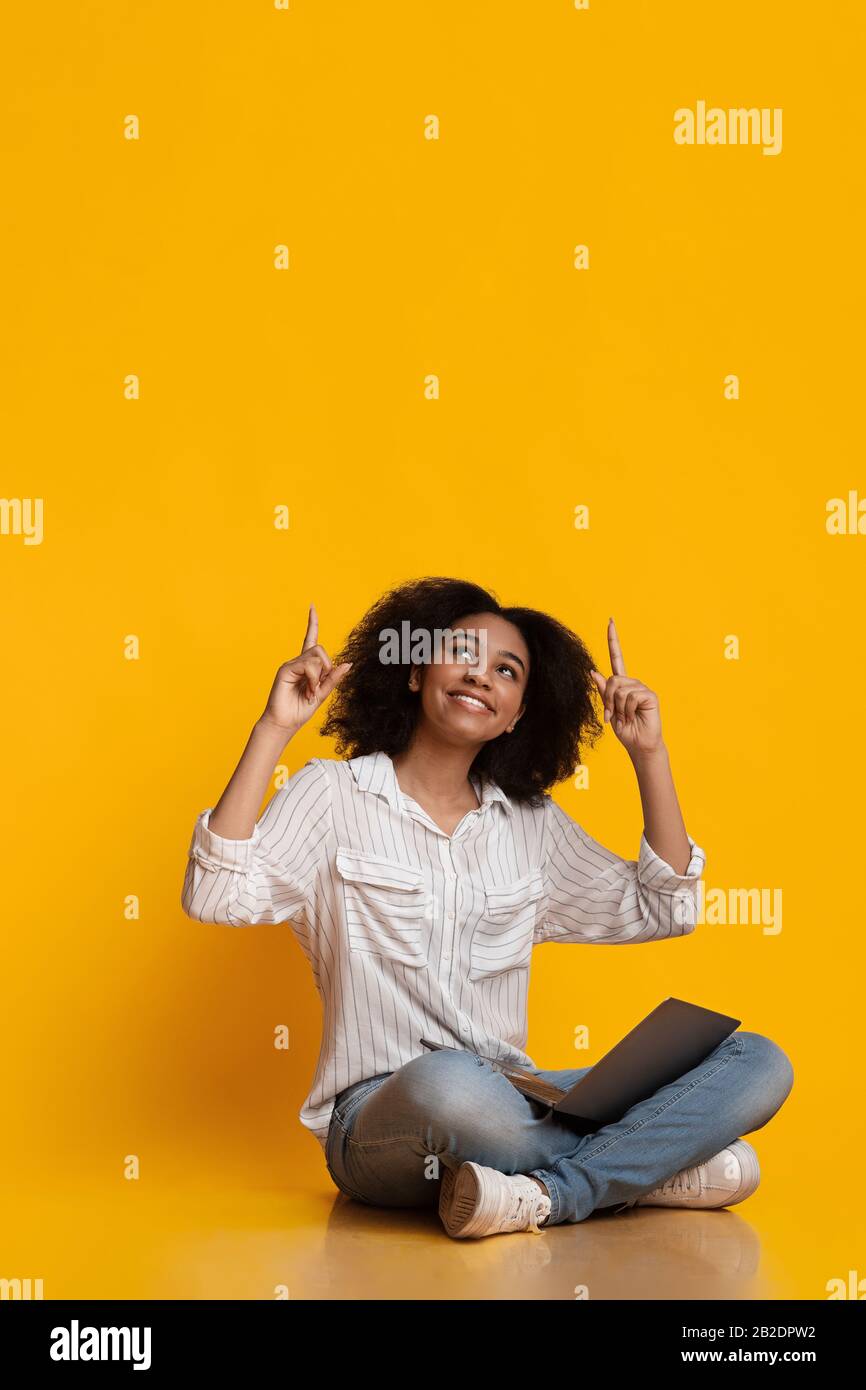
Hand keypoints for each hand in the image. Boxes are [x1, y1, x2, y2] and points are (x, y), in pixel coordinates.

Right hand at [259, 604, 351, 733]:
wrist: (284, 723)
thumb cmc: (300, 710)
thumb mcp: (322, 693)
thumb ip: (333, 678)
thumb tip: (348, 664)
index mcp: (307, 666)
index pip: (310, 639)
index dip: (312, 623)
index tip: (312, 607)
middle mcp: (298, 661)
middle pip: (320, 649)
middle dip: (326, 668)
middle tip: (318, 687)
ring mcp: (291, 664)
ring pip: (316, 657)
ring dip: (318, 677)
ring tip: (309, 692)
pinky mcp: (286, 669)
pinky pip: (308, 666)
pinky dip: (312, 679)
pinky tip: (306, 690)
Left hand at [590, 618, 663, 757]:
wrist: (638, 744)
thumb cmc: (625, 729)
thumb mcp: (608, 709)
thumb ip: (603, 691)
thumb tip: (592, 671)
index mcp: (622, 684)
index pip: (617, 657)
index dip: (613, 640)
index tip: (611, 621)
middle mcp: (633, 683)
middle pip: (612, 679)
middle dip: (608, 699)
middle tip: (614, 714)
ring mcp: (643, 688)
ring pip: (619, 689)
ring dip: (617, 707)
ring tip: (626, 716)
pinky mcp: (650, 695)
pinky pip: (630, 696)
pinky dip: (627, 709)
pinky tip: (634, 716)